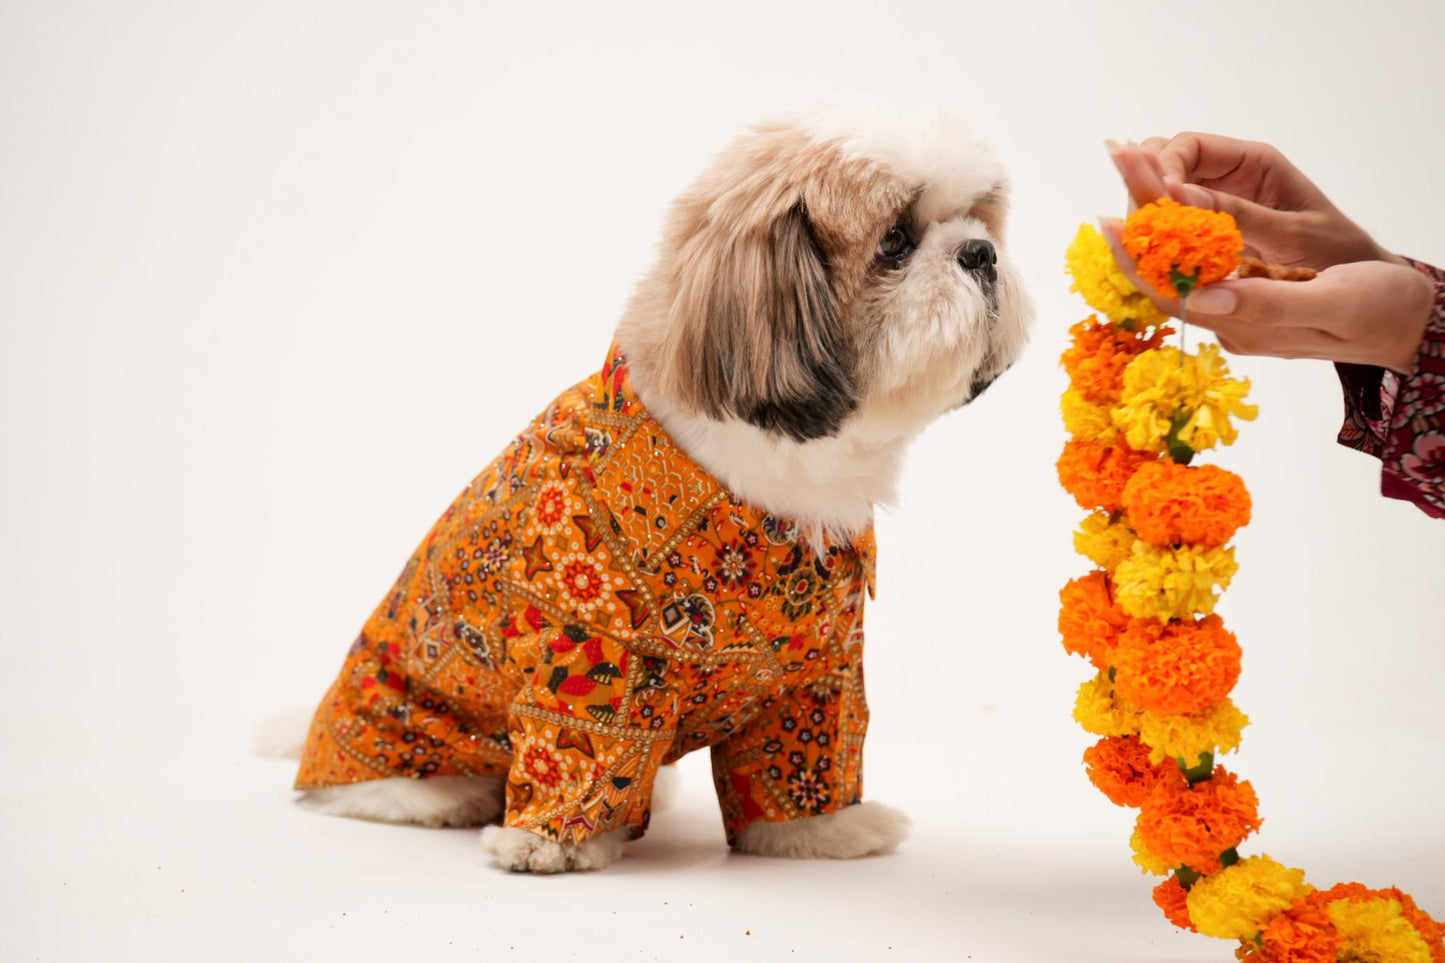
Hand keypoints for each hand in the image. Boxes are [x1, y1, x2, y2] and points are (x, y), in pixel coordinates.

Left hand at [1103, 134, 1431, 373]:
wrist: (1405, 324)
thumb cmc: (1378, 309)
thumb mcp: (1332, 303)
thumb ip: (1266, 305)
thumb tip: (1201, 296)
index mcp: (1243, 324)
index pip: (1170, 289)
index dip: (1136, 254)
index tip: (1105, 218)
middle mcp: (1227, 318)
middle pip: (1164, 269)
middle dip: (1137, 217)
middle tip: (1118, 158)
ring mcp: (1234, 306)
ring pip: (1177, 259)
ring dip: (1154, 213)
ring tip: (1131, 162)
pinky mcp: (1246, 290)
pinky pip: (1199, 256)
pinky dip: (1181, 221)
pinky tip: (1166, 192)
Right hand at [1109, 134, 1402, 269]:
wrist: (1361, 285)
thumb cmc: (1338, 255)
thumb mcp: (1292, 235)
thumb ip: (1235, 216)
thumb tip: (1175, 197)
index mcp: (1255, 164)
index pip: (1189, 147)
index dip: (1162, 168)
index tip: (1154, 203)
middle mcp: (1229, 178)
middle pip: (1164, 164)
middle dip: (1142, 189)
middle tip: (1135, 225)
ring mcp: (1215, 206)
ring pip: (1158, 195)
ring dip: (1143, 215)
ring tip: (1136, 243)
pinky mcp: (1207, 236)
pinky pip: (1168, 229)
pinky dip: (1153, 240)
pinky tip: (1147, 258)